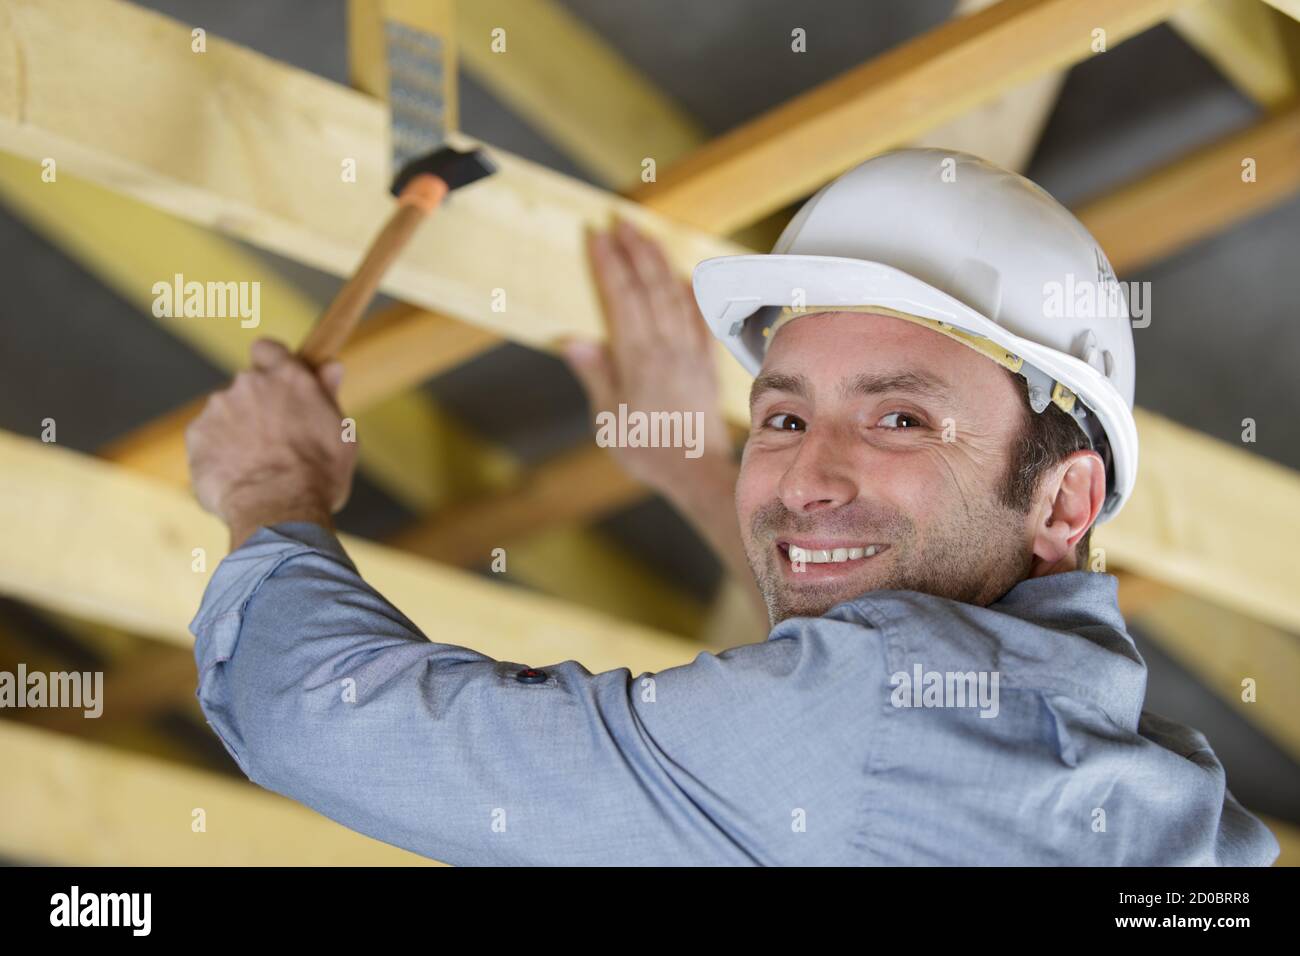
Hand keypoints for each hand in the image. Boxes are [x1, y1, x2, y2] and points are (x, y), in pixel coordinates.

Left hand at [186, 338, 357, 548]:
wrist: (278, 510)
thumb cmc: (318, 476)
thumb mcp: (340, 433)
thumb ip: (328, 395)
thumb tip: (331, 366)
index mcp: (287, 378)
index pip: (268, 349)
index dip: (272, 363)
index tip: (279, 382)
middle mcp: (249, 384)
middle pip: (248, 386)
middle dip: (258, 407)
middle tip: (277, 442)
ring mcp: (219, 408)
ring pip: (226, 413)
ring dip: (237, 431)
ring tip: (257, 466)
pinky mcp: (197, 435)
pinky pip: (207, 439)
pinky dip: (219, 453)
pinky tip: (237, 476)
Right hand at [561, 218, 730, 496]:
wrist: (696, 470)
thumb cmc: (649, 450)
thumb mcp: (609, 419)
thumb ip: (596, 375)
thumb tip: (573, 340)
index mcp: (639, 357)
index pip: (621, 297)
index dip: (609, 263)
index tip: (596, 235)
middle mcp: (668, 347)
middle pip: (650, 285)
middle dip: (635, 249)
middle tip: (621, 220)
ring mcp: (690, 352)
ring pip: (675, 294)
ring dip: (659, 261)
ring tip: (646, 236)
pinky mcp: (706, 363)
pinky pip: (699, 317)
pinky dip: (690, 292)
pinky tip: (684, 277)